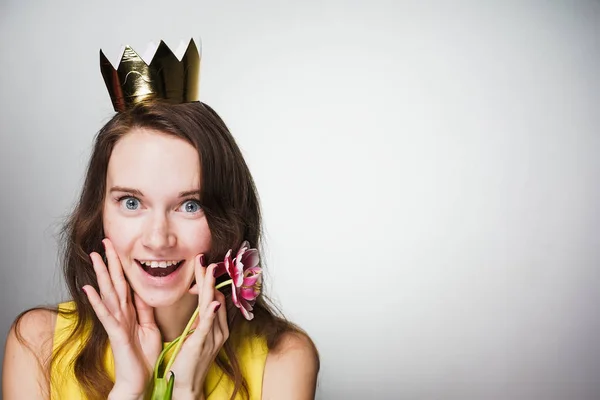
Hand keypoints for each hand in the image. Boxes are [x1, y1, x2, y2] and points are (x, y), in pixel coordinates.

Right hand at [83, 238, 161, 398]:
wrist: (138, 379)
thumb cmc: (143, 355)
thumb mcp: (149, 326)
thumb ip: (145, 309)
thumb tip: (143, 291)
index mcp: (130, 311)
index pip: (125, 283)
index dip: (122, 265)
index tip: (119, 247)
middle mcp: (121, 313)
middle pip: (115, 282)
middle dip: (111, 262)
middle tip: (105, 241)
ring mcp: (116, 322)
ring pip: (108, 293)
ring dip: (101, 274)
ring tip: (95, 256)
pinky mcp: (115, 333)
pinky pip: (106, 314)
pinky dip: (97, 301)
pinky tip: (88, 289)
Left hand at [168, 255, 228, 397]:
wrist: (186, 387)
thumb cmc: (188, 363)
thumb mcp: (196, 337)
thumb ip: (200, 321)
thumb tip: (203, 305)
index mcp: (217, 327)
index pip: (215, 296)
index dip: (206, 282)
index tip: (199, 267)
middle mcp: (219, 330)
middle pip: (215, 296)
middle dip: (209, 277)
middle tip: (203, 258)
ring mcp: (212, 336)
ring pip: (212, 305)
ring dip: (209, 286)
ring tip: (207, 269)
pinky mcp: (202, 344)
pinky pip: (208, 325)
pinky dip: (211, 312)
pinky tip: (213, 302)